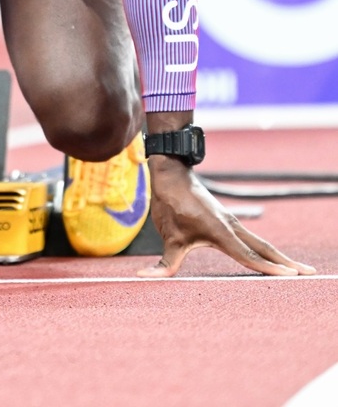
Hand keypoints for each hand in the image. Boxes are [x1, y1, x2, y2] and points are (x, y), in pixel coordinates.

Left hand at [138, 157, 316, 277]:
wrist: (172, 174)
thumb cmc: (171, 205)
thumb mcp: (168, 236)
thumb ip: (164, 262)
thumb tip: (142, 277)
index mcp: (219, 232)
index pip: (247, 256)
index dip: (267, 268)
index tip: (288, 276)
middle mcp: (231, 227)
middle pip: (264, 248)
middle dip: (286, 262)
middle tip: (308, 274)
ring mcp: (231, 223)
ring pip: (261, 242)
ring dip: (280, 256)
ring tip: (300, 269)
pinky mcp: (228, 221)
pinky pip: (252, 238)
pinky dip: (266, 249)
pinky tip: (274, 257)